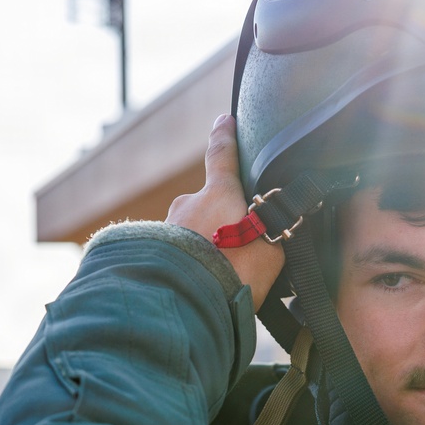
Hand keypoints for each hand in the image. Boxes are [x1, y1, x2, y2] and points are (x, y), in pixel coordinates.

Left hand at [167, 115, 284, 310]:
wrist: (188, 304)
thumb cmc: (236, 274)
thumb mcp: (272, 251)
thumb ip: (269, 233)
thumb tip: (272, 228)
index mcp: (217, 194)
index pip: (222, 155)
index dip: (225, 136)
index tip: (224, 119)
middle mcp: (187, 204)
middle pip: (209, 205)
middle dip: (222, 223)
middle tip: (238, 252)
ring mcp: (166, 228)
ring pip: (192, 232)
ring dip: (206, 248)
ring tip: (221, 279)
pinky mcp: (152, 253)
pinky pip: (179, 253)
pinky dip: (190, 265)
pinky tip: (202, 287)